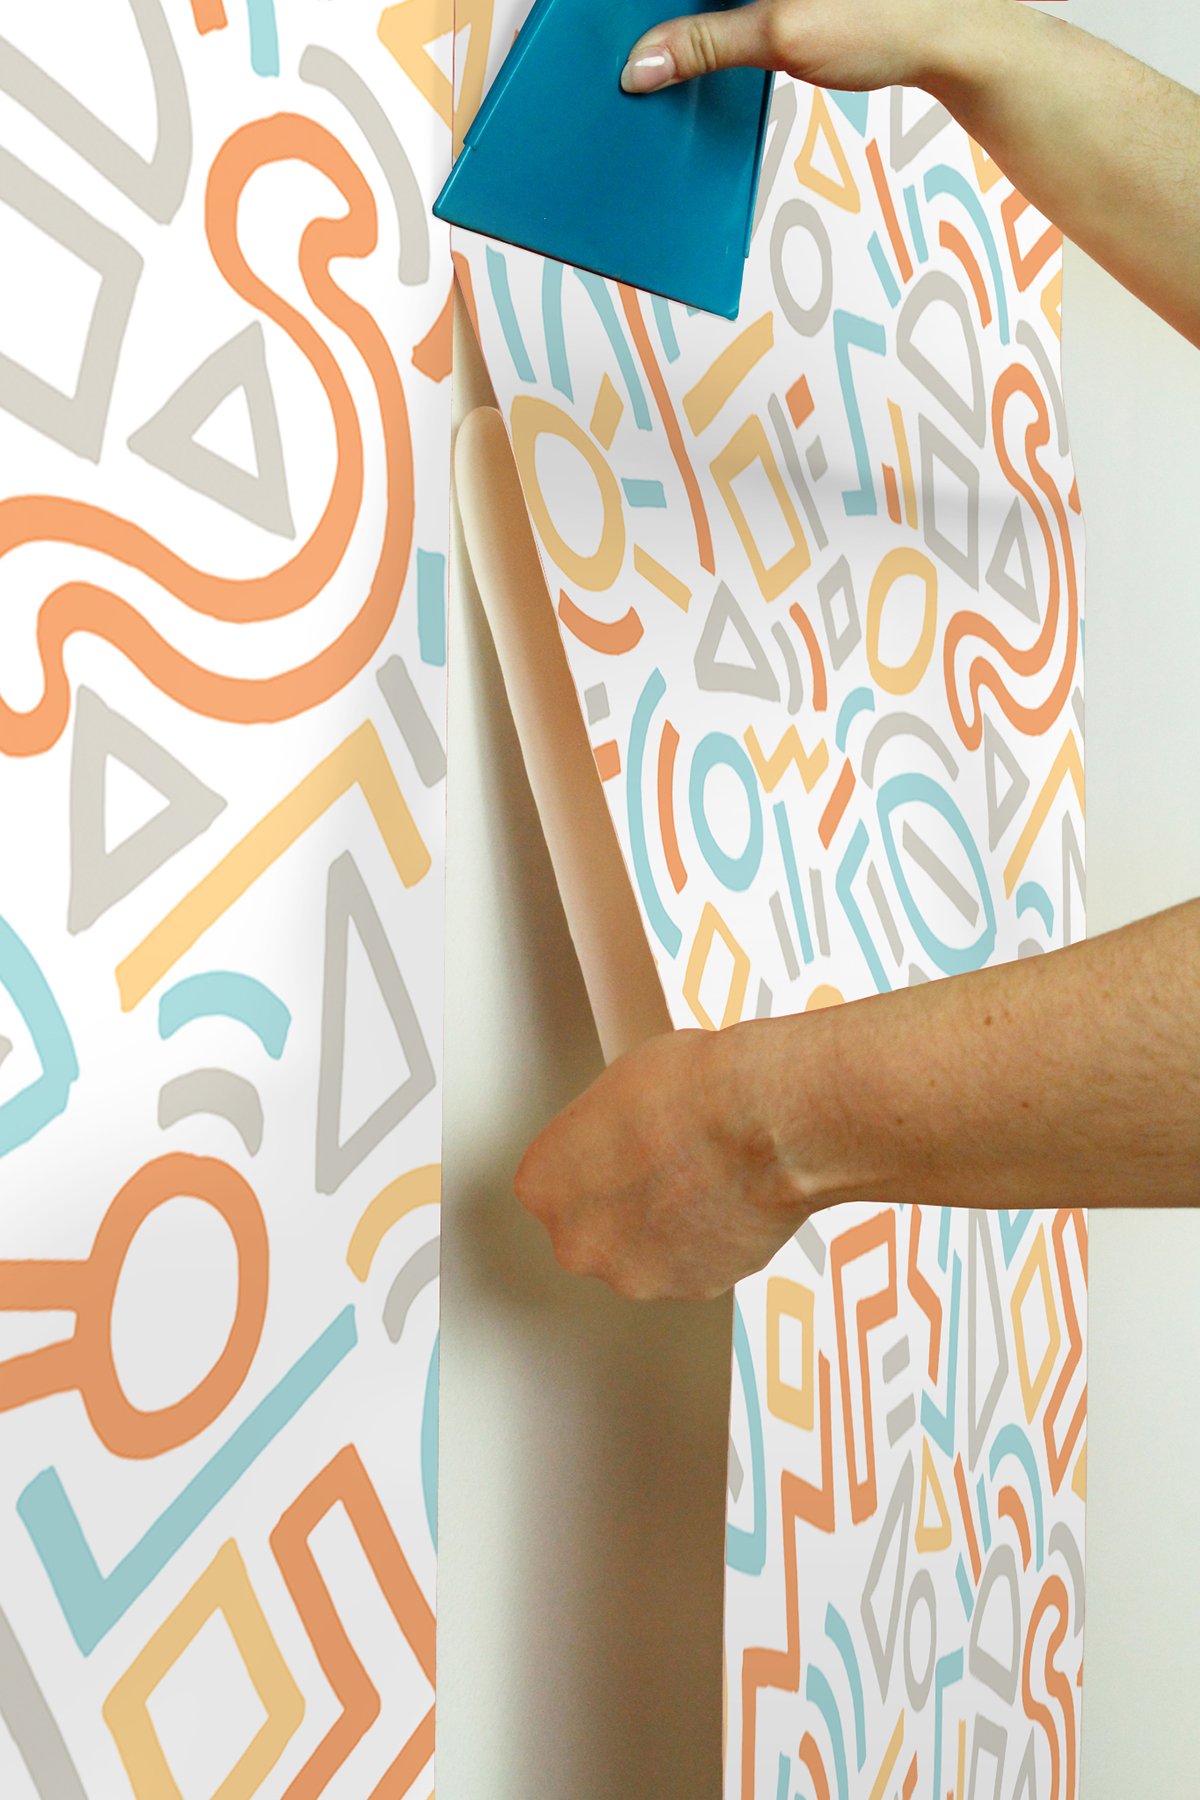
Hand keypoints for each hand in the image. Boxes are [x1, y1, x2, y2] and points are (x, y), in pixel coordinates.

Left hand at [513, 1023, 811, 1300]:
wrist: (760, 1125)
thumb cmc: (691, 1094)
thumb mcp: (616, 1087)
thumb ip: (601, 1134)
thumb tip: (618, 1139)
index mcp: (545, 1188)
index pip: (553, 1185)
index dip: (591, 1163)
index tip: (614, 1150)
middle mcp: (581, 1242)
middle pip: (594, 1229)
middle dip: (623, 1205)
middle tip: (660, 1167)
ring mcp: (636, 1273)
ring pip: (644, 1253)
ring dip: (665, 1228)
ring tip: (702, 1180)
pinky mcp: (693, 1289)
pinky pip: (693, 1265)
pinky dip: (707, 1243)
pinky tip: (726, 1201)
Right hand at [619, 0, 1000, 95]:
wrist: (950, 32)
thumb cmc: (885, 16)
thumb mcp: (782, 35)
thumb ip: (705, 44)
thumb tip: (642, 65)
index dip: (633, 11)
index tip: (605, 30)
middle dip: (655, 20)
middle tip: (635, 57)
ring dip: (681, 24)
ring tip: (655, 60)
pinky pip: (728, 1)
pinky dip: (708, 22)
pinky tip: (692, 56)